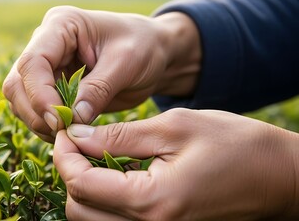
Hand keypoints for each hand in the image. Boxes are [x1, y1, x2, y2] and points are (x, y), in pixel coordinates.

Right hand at [3, 6, 200, 141]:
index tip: (61, 120)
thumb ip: (98, 89)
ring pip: (20, 99)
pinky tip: (67, 133)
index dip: (40, 95)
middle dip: (37, 112)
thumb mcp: (127, 63)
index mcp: (61, 25)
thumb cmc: (143, 47)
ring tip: (67, 135)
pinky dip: (45, 126)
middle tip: (64, 132)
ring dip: (38, 122)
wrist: (153, 52)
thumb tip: (72, 120)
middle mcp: (46, 44)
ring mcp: (46, 66)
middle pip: (18, 83)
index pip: (33, 62)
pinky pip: (34, 110)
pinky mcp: (51, 86)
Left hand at [53, 108, 298, 219]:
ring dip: (84, 186)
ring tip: (94, 153)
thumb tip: (77, 135)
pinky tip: (115, 170)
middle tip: (78, 141)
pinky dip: (104, 196)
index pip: (81, 184)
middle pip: (79, 209)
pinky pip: (115, 220)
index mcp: (152, 201)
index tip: (65, 130)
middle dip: (69, 172)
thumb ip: (120, 135)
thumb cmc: (234, 144)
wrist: (276, 175)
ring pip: (91, 219)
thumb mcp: (173, 128)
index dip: (64, 154)